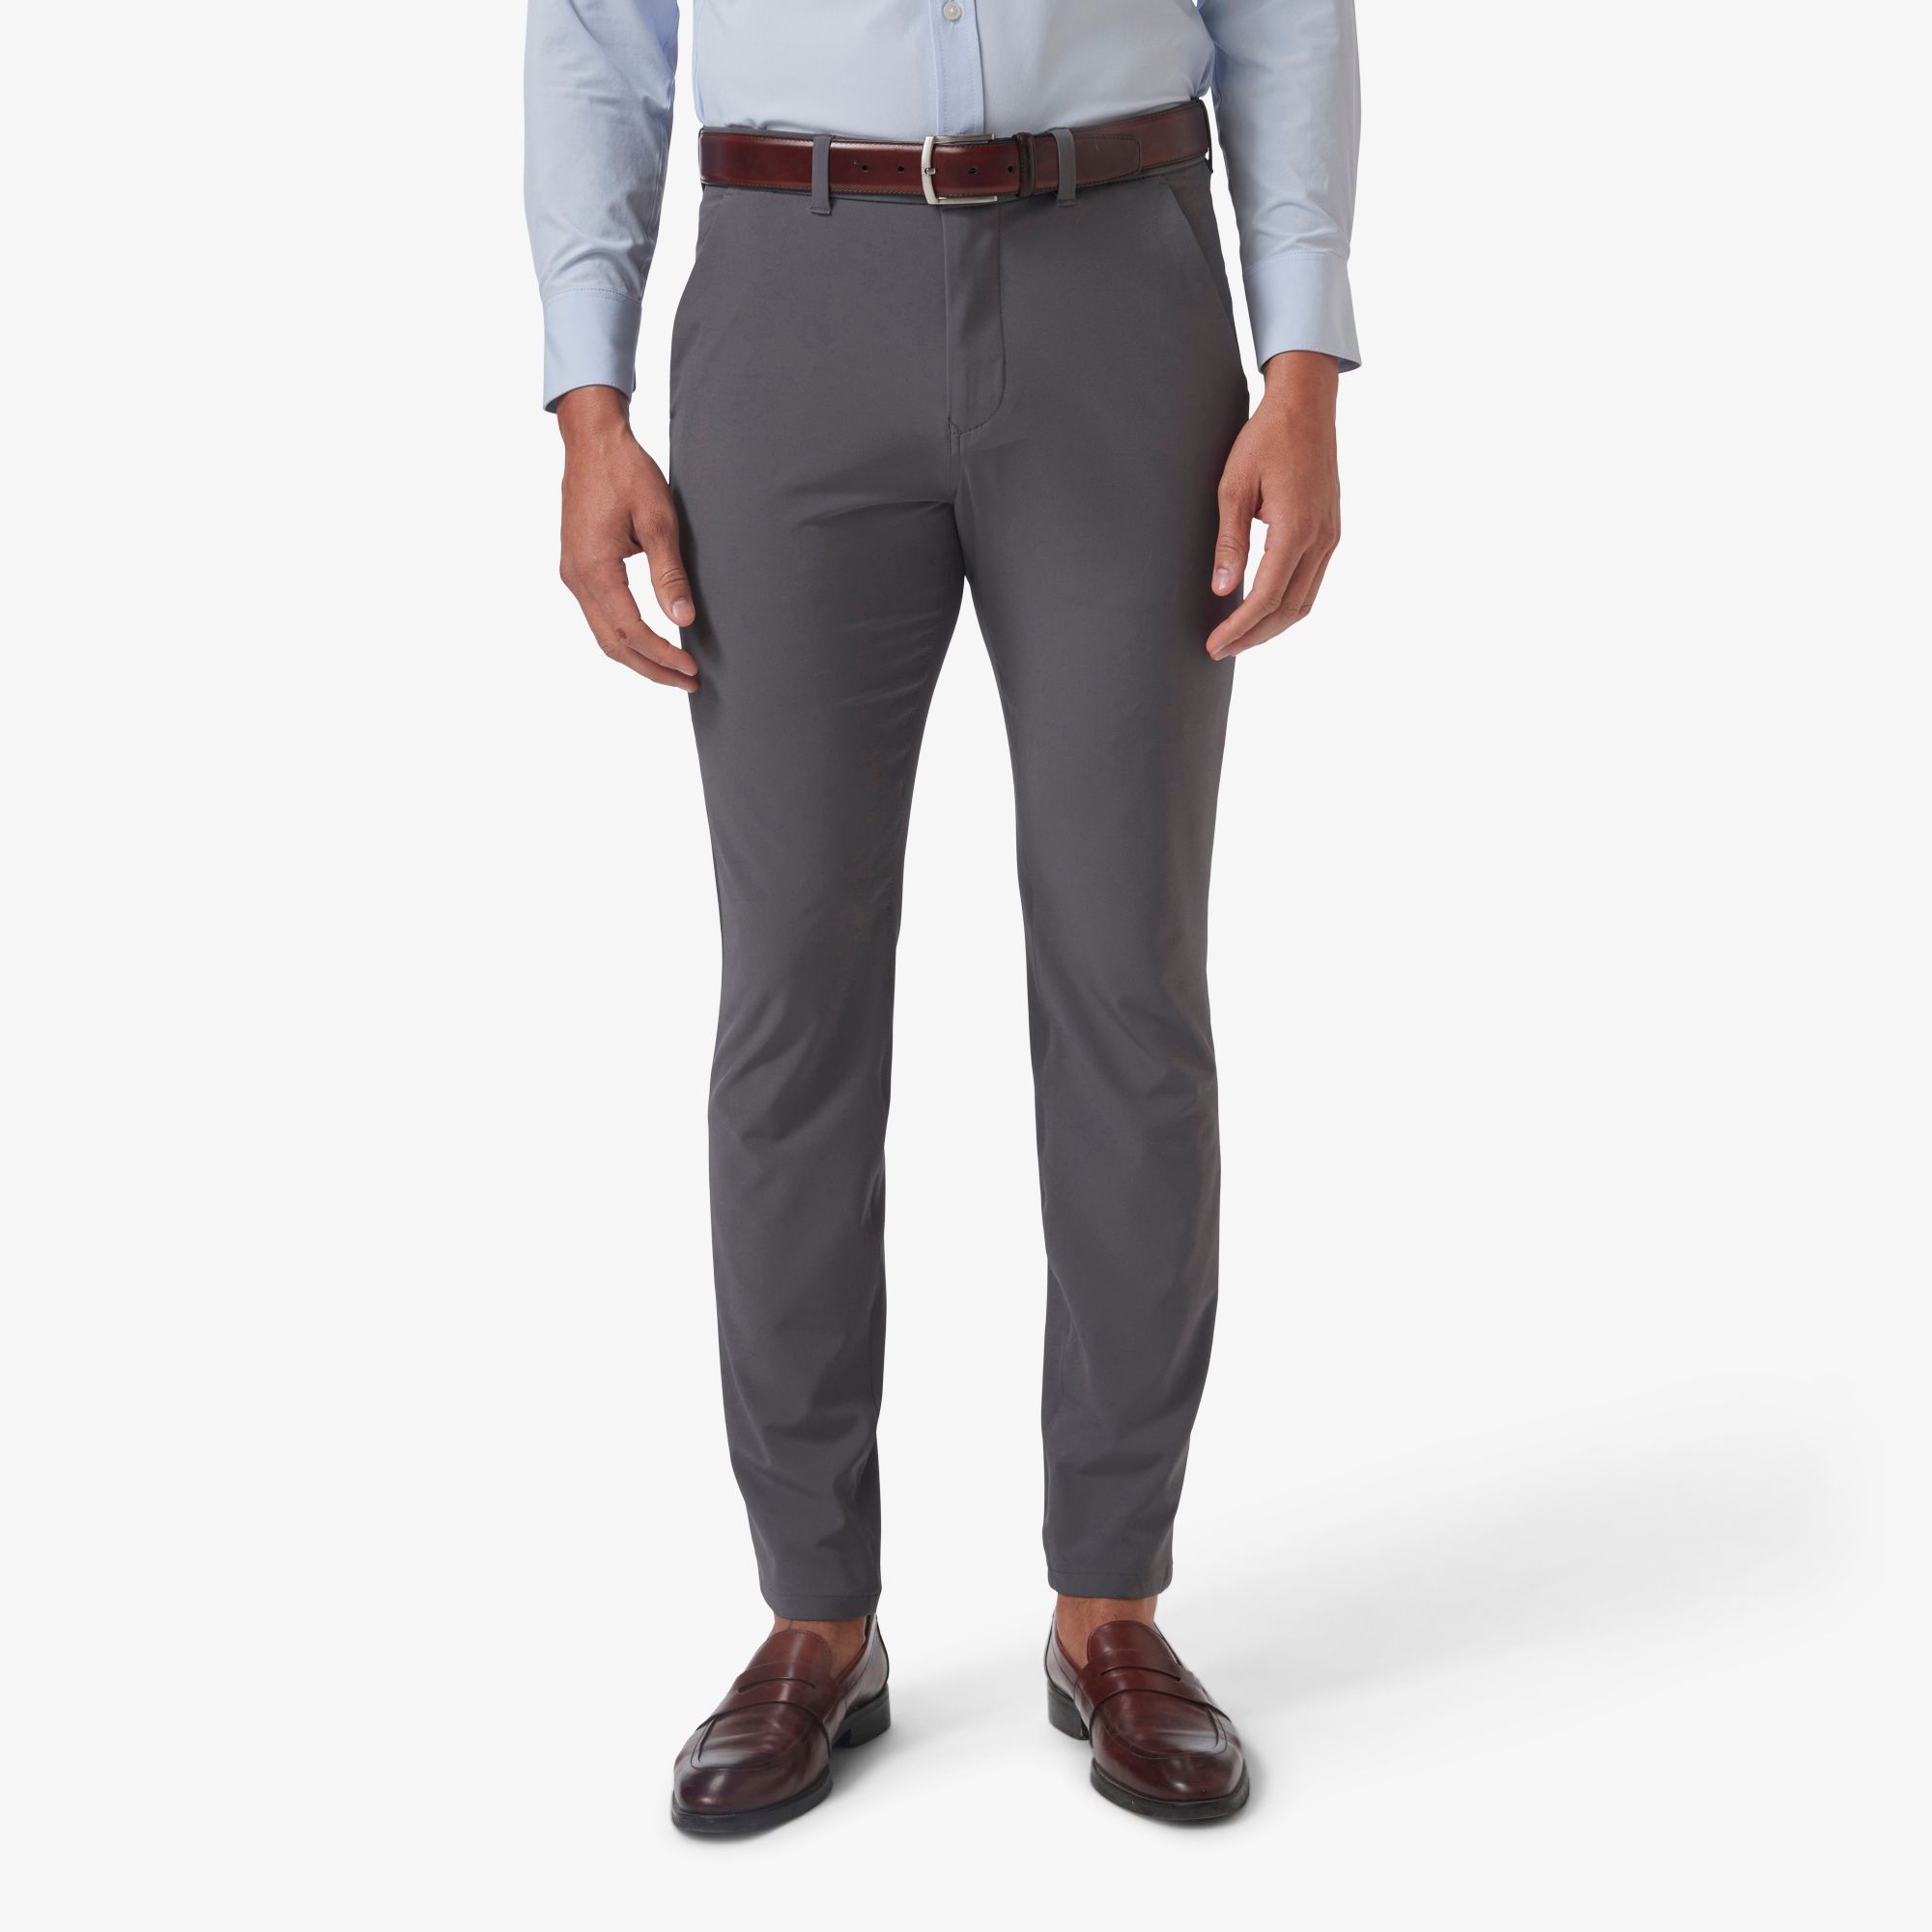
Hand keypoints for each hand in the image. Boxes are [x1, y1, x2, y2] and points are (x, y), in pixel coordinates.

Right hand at [555, 386, 697, 689]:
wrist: (592, 441)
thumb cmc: (626, 471)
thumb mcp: (658, 519)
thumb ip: (669, 572)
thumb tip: (682, 617)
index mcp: (595, 569)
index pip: (631, 631)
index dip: (663, 655)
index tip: (692, 669)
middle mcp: (576, 578)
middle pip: (613, 645)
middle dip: (652, 669)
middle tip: (688, 682)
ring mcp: (573, 574)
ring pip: (604, 634)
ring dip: (638, 657)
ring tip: (673, 670)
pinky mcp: (577, 567)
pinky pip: (600, 615)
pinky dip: (625, 637)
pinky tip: (650, 642)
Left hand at [1206, 351, 1341, 660]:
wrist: (1306, 406)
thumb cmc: (1266, 439)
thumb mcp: (1233, 488)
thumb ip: (1229, 542)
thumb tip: (1221, 589)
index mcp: (1296, 530)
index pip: (1266, 598)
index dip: (1239, 628)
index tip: (1214, 644)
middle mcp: (1320, 539)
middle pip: (1288, 610)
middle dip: (1253, 637)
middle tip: (1220, 650)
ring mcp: (1330, 538)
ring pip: (1304, 602)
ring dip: (1271, 627)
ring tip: (1239, 638)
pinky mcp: (1331, 533)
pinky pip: (1311, 583)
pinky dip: (1286, 605)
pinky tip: (1263, 610)